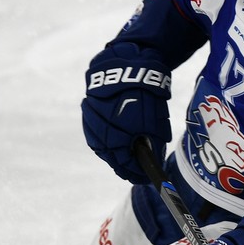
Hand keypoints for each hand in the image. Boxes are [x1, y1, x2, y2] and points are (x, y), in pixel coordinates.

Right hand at [81, 42, 172, 183]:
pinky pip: (96, 133)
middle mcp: (100, 133)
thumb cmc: (145, 96)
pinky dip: (107, 140)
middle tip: (135, 172)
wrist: (127, 64)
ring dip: (114, 154)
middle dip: (125, 166)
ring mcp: (91, 122)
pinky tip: (115, 143)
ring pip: (102, 146)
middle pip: (112, 158)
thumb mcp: (155, 124)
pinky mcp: (88, 111)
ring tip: (126, 159)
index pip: (126, 165)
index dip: (137, 174)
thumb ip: (154, 146)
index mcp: (117, 138)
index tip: (145, 179)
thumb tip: (153, 162)